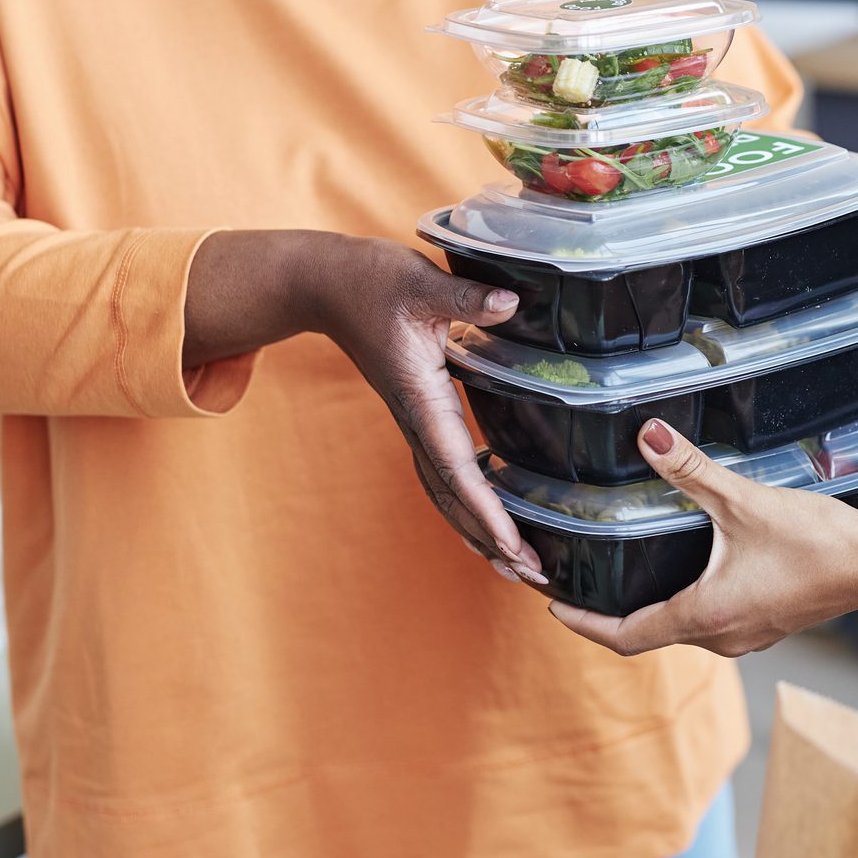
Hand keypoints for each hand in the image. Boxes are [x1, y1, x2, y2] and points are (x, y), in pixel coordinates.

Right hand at [305, 237, 545, 584]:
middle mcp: (416, 421)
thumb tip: (508, 302)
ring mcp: (414, 422)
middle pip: (452, 498)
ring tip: (517, 566)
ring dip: (479, 532)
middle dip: (490, 541)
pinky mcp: (418, 415)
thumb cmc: (369, 281)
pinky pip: (444, 472)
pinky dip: (468, 502)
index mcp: (420, 399)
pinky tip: (494, 515)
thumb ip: (464, 297)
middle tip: (533, 576)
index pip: (455, 468)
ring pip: (445, 492)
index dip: (485, 510)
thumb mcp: (419, 282)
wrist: (324, 283)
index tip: (512, 547)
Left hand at [546, 419, 857, 655]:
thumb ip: (691, 469)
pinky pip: (713, 625)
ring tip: (626, 578)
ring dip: (651, 612)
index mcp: (704, 616)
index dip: (583, 624)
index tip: (554, 607)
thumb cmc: (818, 542)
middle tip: (579, 587)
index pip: (625, 636)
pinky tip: (690, 573)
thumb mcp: (745, 501)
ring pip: (683, 633)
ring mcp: (748, 636)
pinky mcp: (770, 625)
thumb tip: (647, 435)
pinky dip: (688, 606)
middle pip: (649, 637)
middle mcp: (722, 637)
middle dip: (611, 616)